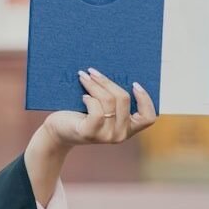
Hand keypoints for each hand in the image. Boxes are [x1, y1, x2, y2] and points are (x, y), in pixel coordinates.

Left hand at [24, 68, 156, 205]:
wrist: (59, 131)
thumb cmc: (81, 114)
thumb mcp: (103, 107)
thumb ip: (114, 98)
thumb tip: (119, 71)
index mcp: (128, 129)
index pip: (149, 118)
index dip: (145, 99)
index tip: (134, 83)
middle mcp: (121, 135)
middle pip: (124, 100)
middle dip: (108, 81)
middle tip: (93, 71)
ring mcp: (107, 136)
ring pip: (109, 101)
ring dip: (95, 85)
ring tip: (84, 76)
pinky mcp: (90, 134)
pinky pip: (97, 110)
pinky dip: (90, 99)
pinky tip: (83, 96)